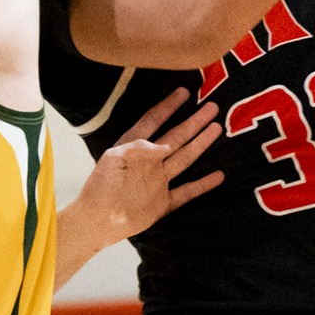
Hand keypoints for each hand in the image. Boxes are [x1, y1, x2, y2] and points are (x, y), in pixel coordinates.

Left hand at [74, 88, 224, 244]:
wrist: (96, 222)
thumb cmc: (99, 188)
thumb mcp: (112, 159)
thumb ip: (137, 148)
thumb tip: (163, 146)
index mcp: (133, 148)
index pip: (153, 121)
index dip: (168, 106)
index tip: (184, 92)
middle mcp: (149, 162)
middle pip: (176, 137)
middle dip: (194, 122)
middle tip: (212, 107)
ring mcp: (157, 182)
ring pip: (185, 159)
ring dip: (201, 144)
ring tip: (217, 128)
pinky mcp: (162, 203)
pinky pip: (186, 192)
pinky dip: (203, 185)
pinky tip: (219, 175)